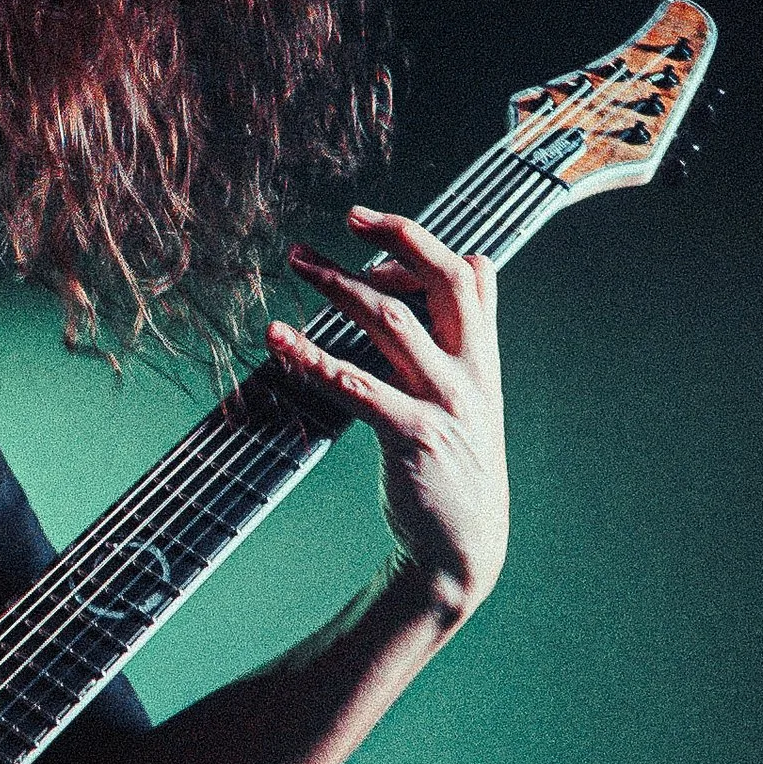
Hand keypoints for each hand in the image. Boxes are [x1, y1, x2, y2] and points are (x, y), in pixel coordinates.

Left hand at [270, 207, 508, 619]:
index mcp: (484, 358)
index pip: (469, 275)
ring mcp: (445, 403)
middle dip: (394, 238)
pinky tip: (278, 339)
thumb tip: (476, 266)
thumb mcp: (473, 394)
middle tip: (346, 216)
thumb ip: (468, 336)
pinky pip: (356, 385)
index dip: (420, 245)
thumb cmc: (455, 466)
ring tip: (297, 262)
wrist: (462, 547)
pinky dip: (312, 356)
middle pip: (441, 280)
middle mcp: (471, 373)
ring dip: (338, 285)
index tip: (369, 229)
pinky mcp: (414, 436)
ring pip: (392, 321)